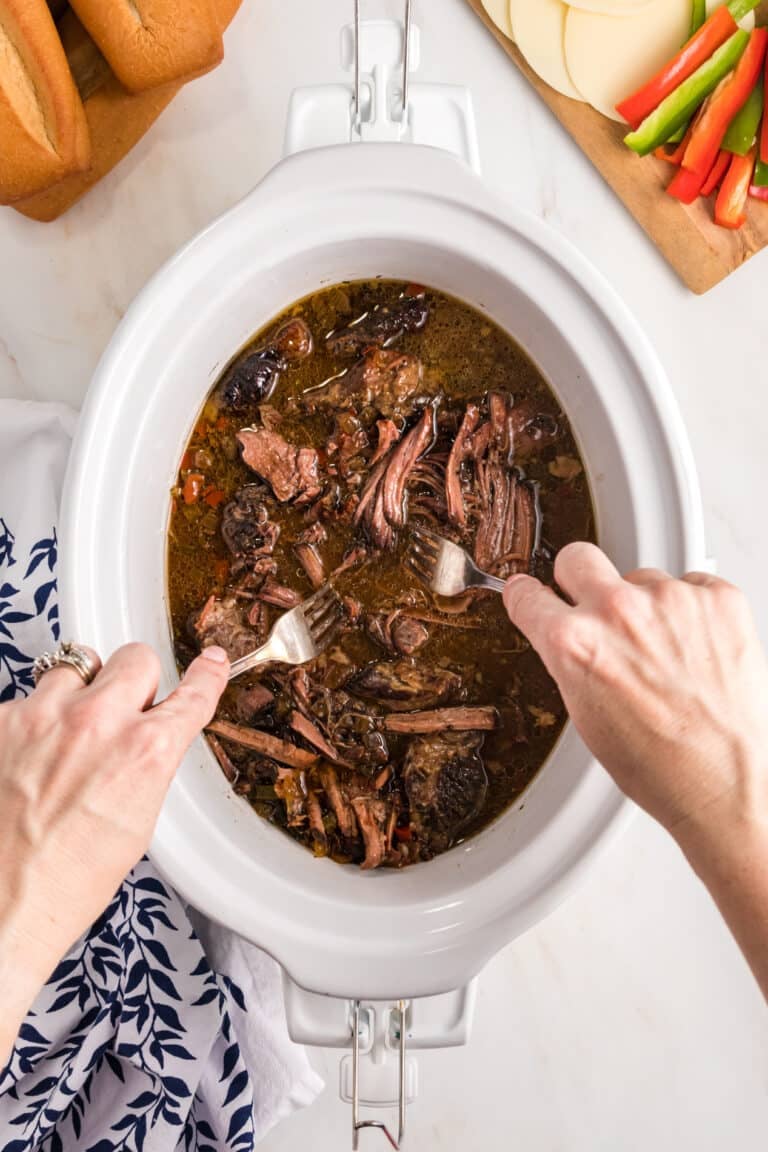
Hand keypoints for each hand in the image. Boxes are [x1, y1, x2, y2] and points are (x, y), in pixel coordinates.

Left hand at [0, 643, 228, 1056]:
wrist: (6, 900)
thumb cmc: (71, 876)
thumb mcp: (139, 818)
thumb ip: (150, 760)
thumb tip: (152, 732)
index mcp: (146, 751)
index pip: (192, 693)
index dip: (206, 675)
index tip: (209, 662)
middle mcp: (98, 721)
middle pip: (135, 658)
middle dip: (135, 680)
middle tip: (124, 707)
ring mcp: (45, 715)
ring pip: (76, 665)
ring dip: (79, 692)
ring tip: (68, 733)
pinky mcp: (2, 719)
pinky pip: (28, 697)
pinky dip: (34, 719)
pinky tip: (31, 755)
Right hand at [503, 543, 767, 843]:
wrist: (724, 781)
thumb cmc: (658, 765)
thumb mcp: (584, 716)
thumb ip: (569, 661)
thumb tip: (564, 635)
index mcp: (573, 642)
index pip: (526, 593)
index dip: (528, 597)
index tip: (533, 594)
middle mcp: (617, 611)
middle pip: (577, 557)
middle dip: (579, 579)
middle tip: (596, 609)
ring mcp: (671, 599)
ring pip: (642, 578)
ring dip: (646, 606)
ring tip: (666, 656)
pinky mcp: (718, 599)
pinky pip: (693, 586)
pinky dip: (692, 612)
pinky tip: (696, 651)